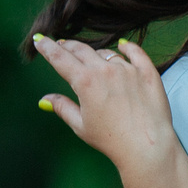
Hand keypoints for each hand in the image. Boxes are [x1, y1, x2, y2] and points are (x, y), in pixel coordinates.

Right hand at [33, 35, 175, 179]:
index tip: (39, 40)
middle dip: (67, 46)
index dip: (47, 47)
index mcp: (85, 81)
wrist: (147, 147)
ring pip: (107, 54)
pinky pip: (136, 53)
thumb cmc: (111, 140)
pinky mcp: (147, 73)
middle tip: (61, 45)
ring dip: (95, 54)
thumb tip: (45, 100)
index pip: (60, 58)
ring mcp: (128, 70)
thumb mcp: (81, 125)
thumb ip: (63, 108)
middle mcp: (106, 70)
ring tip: (91, 58)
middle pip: (81, 50)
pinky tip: (123, 46)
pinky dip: (128, 48)